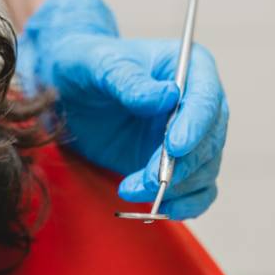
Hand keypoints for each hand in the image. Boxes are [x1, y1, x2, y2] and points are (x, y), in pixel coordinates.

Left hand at [17, 0, 228, 218]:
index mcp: (191, 67)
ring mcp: (187, 135)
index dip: (194, 125)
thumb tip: (166, 97)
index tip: (173, 147)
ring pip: (203, 169)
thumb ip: (129, 80)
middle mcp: (197, 103)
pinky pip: (194, 189)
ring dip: (175, 188)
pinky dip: (184, 204)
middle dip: (180, 165)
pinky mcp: (173, 163)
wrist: (66, 88)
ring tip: (132, 190)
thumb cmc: (85, 64)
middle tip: (148, 180)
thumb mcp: (98, 64)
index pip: (205, 99)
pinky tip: (160, 210)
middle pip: (209, 140)